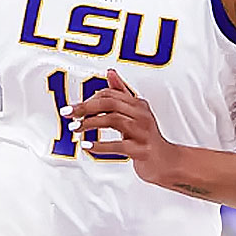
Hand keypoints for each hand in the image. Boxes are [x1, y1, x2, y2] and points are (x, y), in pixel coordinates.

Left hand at [62, 69, 178, 185]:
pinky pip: (120, 146)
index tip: (73, 108)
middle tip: (68, 114)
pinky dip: (101, 145)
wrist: (167, 162)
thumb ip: (121, 93)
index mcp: (138, 105)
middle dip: (86, 107)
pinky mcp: (143, 150)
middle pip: (110, 103)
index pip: (110, 94)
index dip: (89, 99)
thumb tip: (110, 72)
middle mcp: (142, 115)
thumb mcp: (134, 113)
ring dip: (91, 124)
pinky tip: (88, 146)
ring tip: (75, 129)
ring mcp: (144, 133)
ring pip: (114, 120)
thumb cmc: (146, 137)